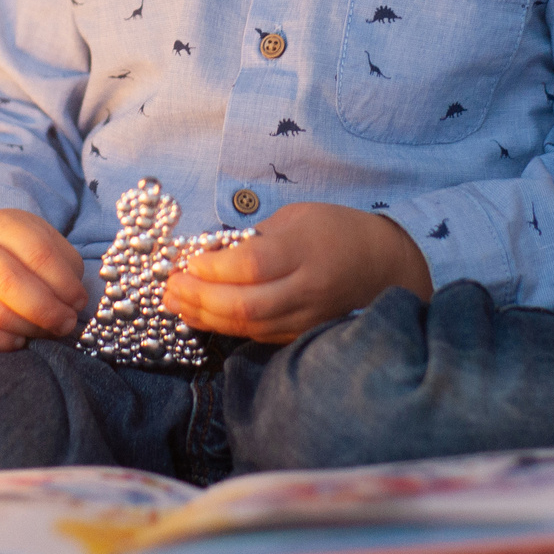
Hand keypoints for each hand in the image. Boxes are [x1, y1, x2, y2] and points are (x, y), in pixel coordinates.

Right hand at [0, 208, 84, 350]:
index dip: (63, 282)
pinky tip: (19, 341)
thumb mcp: (49, 247)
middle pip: (10, 282)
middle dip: (46, 309)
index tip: (79, 302)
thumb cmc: (24, 257)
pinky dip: (0, 344)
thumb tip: (72, 305)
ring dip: (29, 328)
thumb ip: (66, 271)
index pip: (37, 252)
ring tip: (46, 331)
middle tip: (66, 323)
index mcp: (2, 224)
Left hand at [164, 201, 433, 342]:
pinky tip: (202, 316)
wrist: (383, 267)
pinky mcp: (302, 335)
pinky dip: (225, 328)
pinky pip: (258, 336)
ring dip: (205, 317)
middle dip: (200, 298)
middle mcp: (308, 288)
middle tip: (169, 287)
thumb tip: (207, 254)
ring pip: (249, 327)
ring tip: (175, 303)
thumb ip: (255, 237)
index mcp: (307, 249)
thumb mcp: (297, 217)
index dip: (214, 267)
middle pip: (246, 304)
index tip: (188, 261)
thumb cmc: (335, 232)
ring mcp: (307, 317)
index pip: (253, 265)